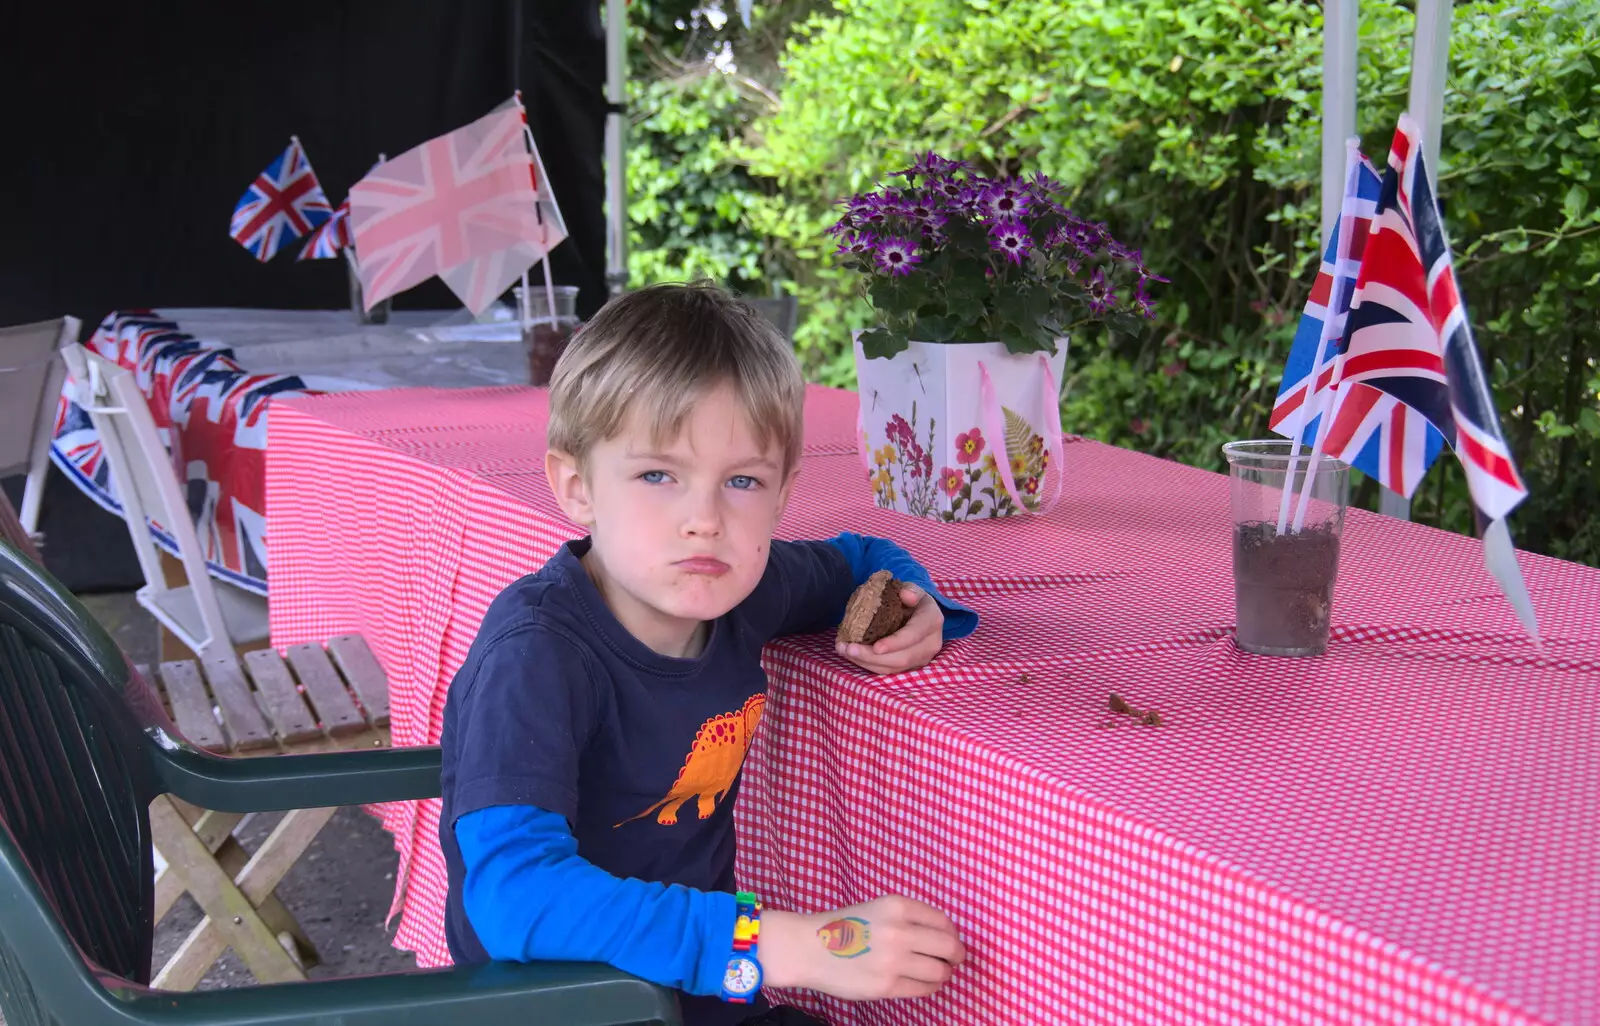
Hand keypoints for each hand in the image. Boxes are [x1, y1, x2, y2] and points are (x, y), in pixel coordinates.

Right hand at [760, 895, 965, 1000]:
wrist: (809, 947)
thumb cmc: (844, 927)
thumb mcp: (878, 908)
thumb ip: (908, 919)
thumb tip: (944, 937)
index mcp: (897, 906)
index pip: (943, 922)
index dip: (953, 934)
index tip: (952, 941)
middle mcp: (899, 931)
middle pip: (948, 947)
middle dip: (956, 955)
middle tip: (954, 960)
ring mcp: (893, 960)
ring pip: (939, 971)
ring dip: (943, 973)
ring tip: (937, 973)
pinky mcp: (886, 986)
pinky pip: (922, 989)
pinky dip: (929, 987)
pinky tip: (924, 983)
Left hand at [837, 585, 944, 674]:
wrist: (920, 612)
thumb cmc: (912, 599)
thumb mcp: (913, 589)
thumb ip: (911, 590)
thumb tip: (906, 595)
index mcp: (932, 621)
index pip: (913, 635)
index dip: (895, 643)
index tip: (875, 647)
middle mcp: (930, 644)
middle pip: (902, 658)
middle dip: (872, 657)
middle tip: (848, 648)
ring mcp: (921, 658)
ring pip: (893, 668)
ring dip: (866, 662)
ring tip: (844, 651)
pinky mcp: (909, 667)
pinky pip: (888, 670)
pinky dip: (867, 664)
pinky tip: (852, 655)